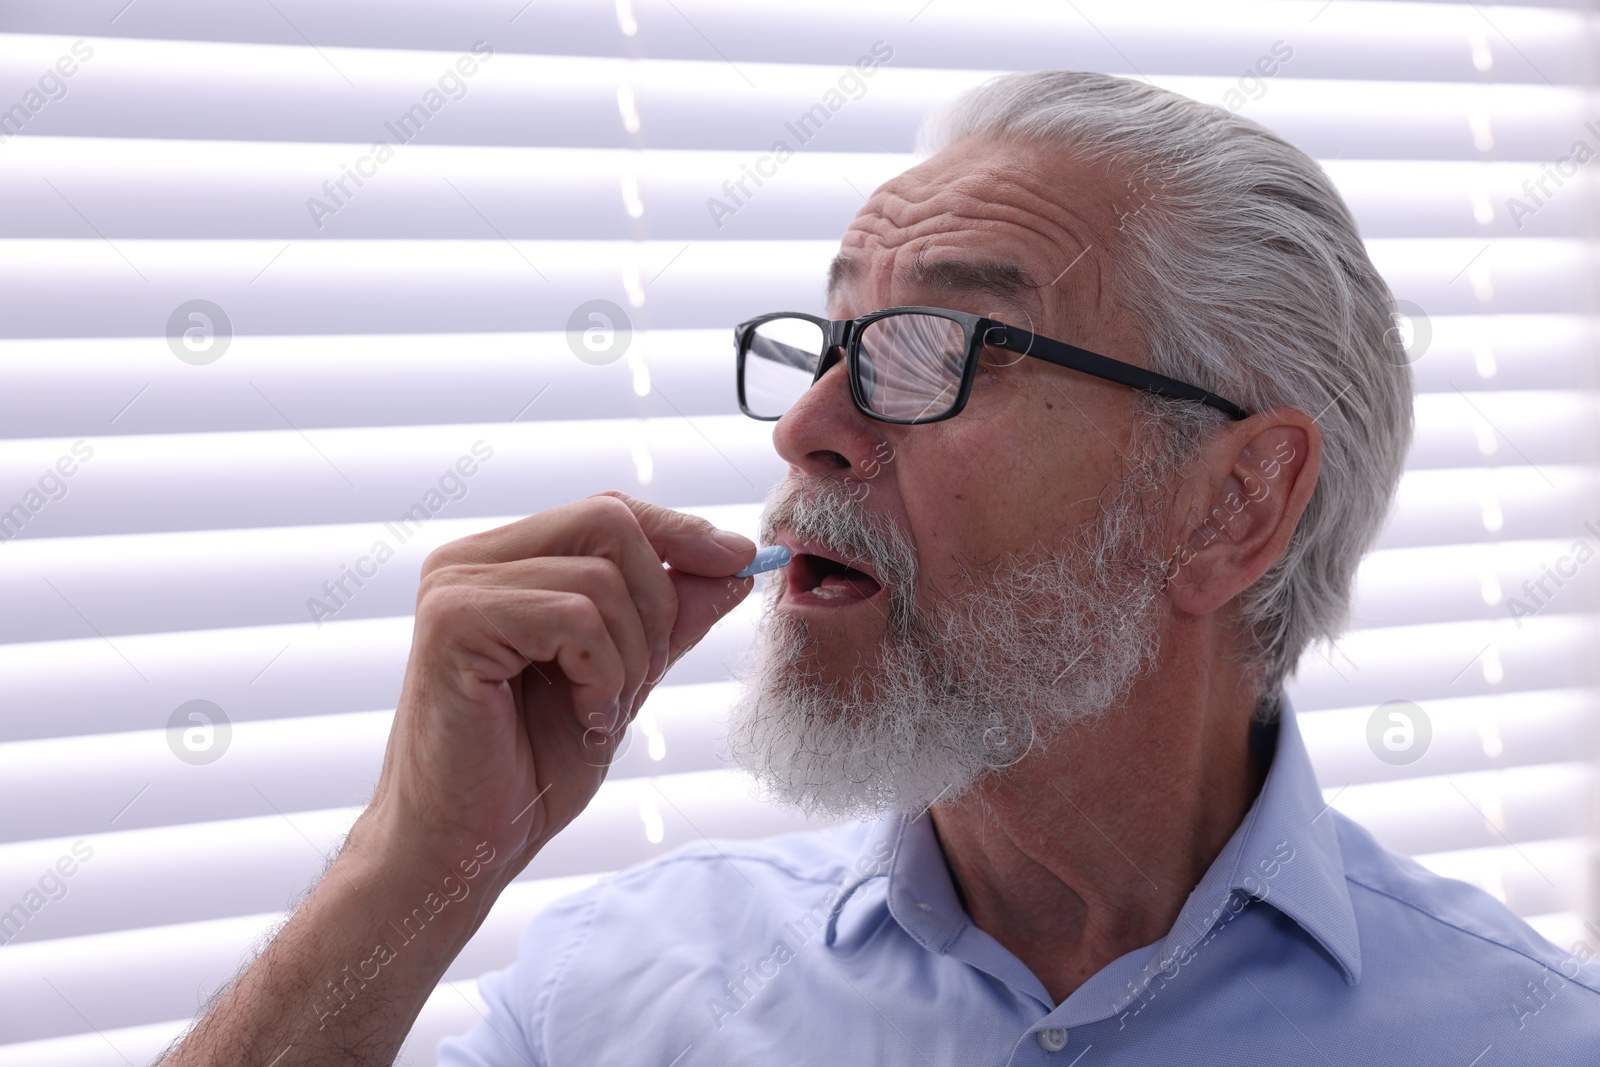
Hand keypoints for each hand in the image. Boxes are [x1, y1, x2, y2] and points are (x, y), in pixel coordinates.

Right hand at [361, 491, 755, 885]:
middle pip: (610, 521)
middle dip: (657, 602)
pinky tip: (582, 716)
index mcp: (503, 562)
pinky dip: (601, 672)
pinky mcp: (454, 621)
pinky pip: (574, 616)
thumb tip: (737, 562)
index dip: (680, 531)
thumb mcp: (625, 679)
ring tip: (599, 710)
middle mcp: (470, 559)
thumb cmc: (528, 769)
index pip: (608, 509)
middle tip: (643, 677)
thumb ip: (671, 617)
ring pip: (600, 578)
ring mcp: (455, 586)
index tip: (742, 560)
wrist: (462, 846)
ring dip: (628, 657)